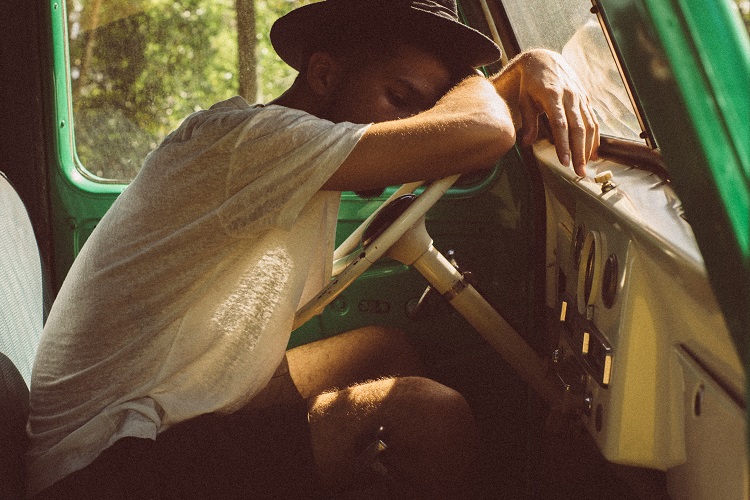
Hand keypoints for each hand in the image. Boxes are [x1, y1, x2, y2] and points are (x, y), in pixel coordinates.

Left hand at [493, 49, 598, 175]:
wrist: (543, 59)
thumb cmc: (530, 83)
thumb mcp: (524, 99)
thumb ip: (528, 122)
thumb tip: (526, 144)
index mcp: (553, 95)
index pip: (560, 124)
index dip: (563, 144)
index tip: (564, 162)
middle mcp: (570, 96)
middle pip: (578, 128)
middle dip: (579, 152)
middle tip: (579, 172)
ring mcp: (580, 97)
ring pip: (589, 125)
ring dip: (589, 148)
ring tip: (585, 167)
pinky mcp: (585, 99)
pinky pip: (593, 120)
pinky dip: (594, 138)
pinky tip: (593, 153)